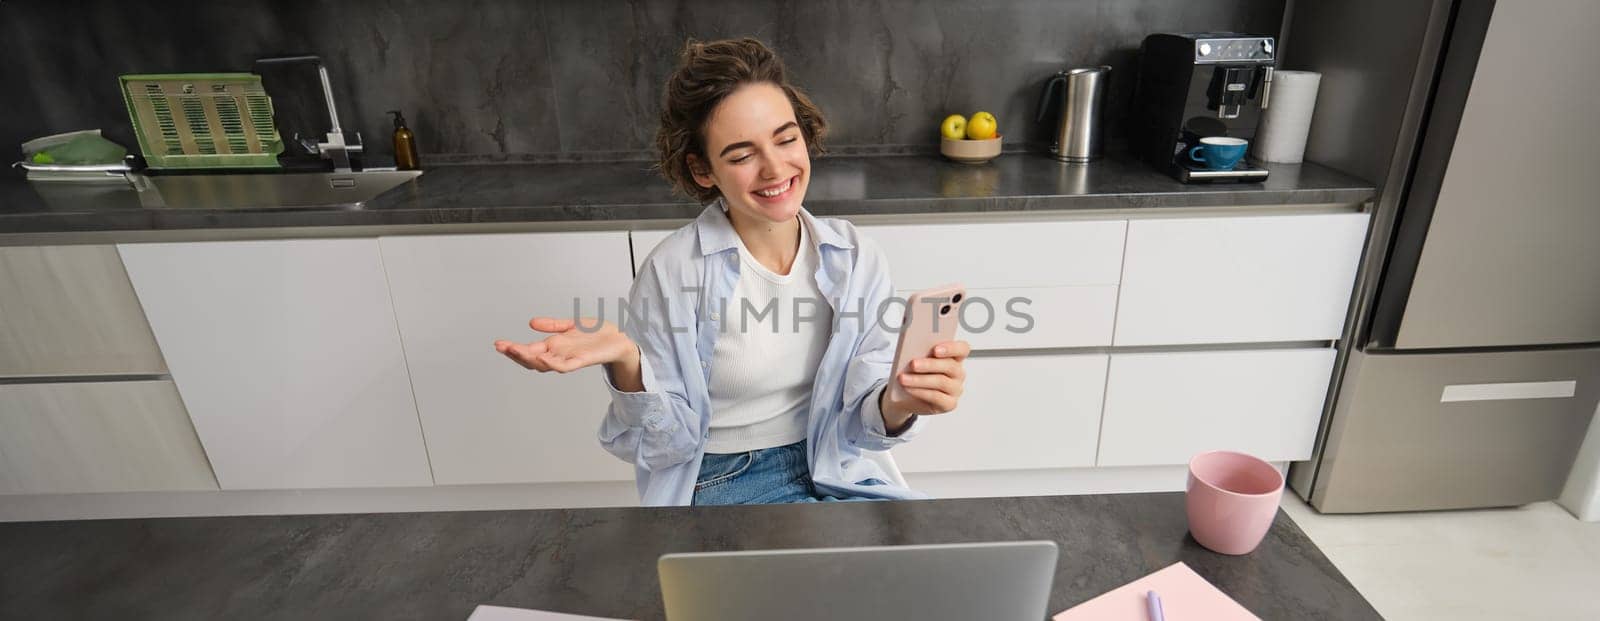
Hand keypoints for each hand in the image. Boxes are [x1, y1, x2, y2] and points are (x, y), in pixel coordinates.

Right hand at [493, 317, 636, 373]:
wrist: (619, 340)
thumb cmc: (596, 335)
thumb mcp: (570, 326)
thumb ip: (552, 325)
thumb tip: (531, 323)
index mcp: (554, 347)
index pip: (529, 351)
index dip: (513, 348)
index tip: (499, 344)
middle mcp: (558, 355)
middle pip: (532, 359)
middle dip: (516, 354)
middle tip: (501, 347)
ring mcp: (569, 359)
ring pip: (545, 364)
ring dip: (529, 358)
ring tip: (515, 350)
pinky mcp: (582, 360)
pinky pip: (565, 366)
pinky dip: (552, 363)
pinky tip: (542, 358)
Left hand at [881, 340, 970, 425]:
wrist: (907, 395)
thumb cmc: (916, 373)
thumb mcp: (917, 359)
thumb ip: (920, 351)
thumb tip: (913, 346)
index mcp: (955, 357)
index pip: (962, 349)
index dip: (951, 348)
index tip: (935, 350)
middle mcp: (958, 373)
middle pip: (950, 366)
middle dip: (929, 364)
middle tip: (913, 364)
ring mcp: (956, 389)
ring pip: (941, 382)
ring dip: (920, 380)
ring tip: (903, 378)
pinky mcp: (949, 404)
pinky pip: (936, 397)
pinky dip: (920, 392)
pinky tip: (908, 389)